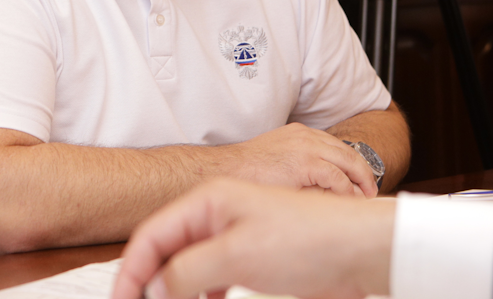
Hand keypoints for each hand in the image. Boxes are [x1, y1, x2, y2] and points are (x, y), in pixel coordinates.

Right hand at [112, 179, 394, 298]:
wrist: (361, 248)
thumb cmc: (309, 239)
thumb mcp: (238, 255)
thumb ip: (188, 271)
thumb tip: (153, 289)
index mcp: (208, 202)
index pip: (151, 236)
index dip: (131, 272)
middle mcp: (216, 216)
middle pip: (165, 252)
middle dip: (149, 284)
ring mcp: (234, 237)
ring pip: (187, 267)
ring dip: (173, 291)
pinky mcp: (251, 260)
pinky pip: (211, 278)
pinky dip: (200, 295)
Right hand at [224, 123, 377, 196]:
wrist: (223, 170)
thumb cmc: (243, 172)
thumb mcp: (276, 163)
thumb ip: (298, 169)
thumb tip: (319, 188)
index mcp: (299, 133)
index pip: (335, 146)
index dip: (351, 163)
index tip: (358, 180)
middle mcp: (305, 136)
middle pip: (347, 152)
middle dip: (362, 172)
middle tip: (370, 190)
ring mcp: (306, 148)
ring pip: (347, 162)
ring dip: (360, 181)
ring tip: (365, 197)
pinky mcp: (304, 164)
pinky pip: (337, 178)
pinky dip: (346, 191)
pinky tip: (347, 202)